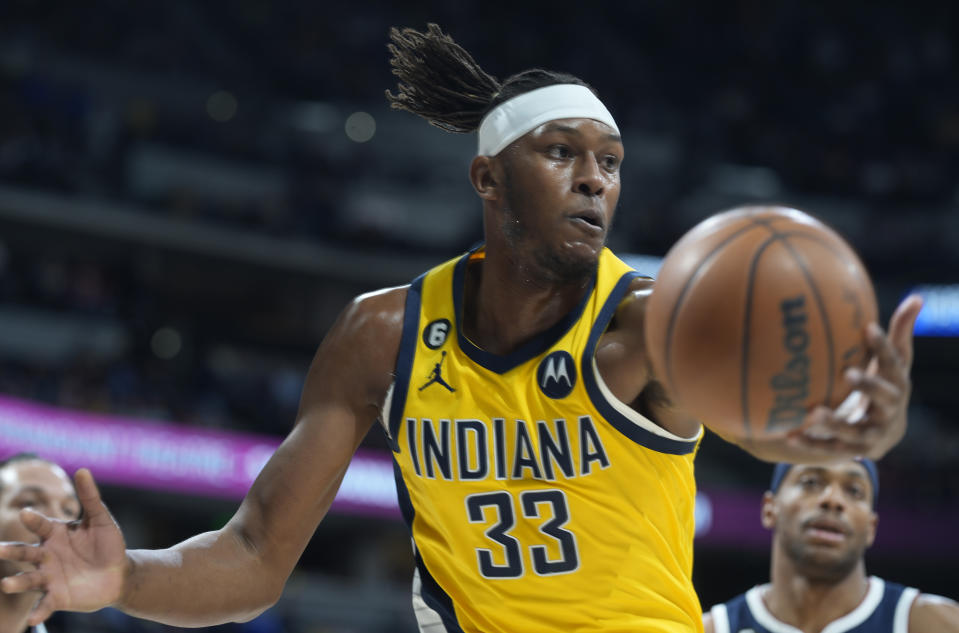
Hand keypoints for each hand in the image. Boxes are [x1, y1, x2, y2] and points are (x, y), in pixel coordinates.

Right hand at [0, 468, 127, 625]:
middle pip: (25, 552)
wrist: (119, 573)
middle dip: (12, 551)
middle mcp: (46, 555)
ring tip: (5, 585)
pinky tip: (32, 620)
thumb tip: (83, 469)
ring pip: (29, 579)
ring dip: (17, 582)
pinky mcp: (56, 596)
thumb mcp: (101, 519)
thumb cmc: (107, 544)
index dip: (34, 519)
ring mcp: (49, 577)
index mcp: (55, 534)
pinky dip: (38, 611)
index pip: (41, 524)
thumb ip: (91, 497)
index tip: (26, 514)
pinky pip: (44, 604)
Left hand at [784, 294, 923, 459]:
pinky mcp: (855, 450)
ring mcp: (874, 433)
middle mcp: (890, 409)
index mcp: (897, 384)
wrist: (885, 433)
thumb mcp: (892, 362)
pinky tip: (788, 435)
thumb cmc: (885, 384)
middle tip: (848, 373)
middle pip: (884, 398)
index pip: (895, 362)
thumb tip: (917, 296)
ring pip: (856, 430)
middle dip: (869, 386)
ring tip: (813, 413)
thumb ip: (899, 332)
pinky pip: (831, 448)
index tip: (869, 327)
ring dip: (835, 423)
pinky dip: (811, 443)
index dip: (883, 346)